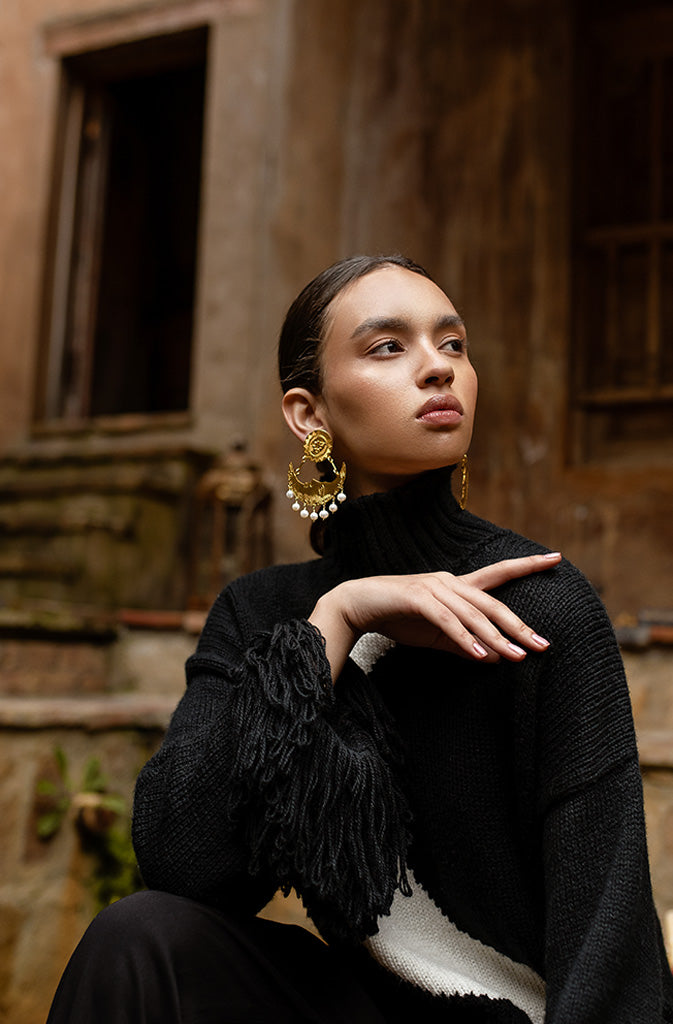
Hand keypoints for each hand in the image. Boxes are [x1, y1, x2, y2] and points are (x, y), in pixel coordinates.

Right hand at [309, 553, 561, 681]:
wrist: (355, 606)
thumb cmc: (396, 617)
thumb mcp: (436, 635)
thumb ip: (464, 644)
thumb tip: (493, 658)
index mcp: (456, 586)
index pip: (498, 574)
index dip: (527, 565)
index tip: (556, 557)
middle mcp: (449, 582)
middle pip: (492, 602)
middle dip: (520, 625)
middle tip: (544, 645)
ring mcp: (433, 588)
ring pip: (474, 614)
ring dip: (496, 638)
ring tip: (518, 657)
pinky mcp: (417, 598)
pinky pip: (447, 622)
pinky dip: (465, 640)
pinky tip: (482, 657)